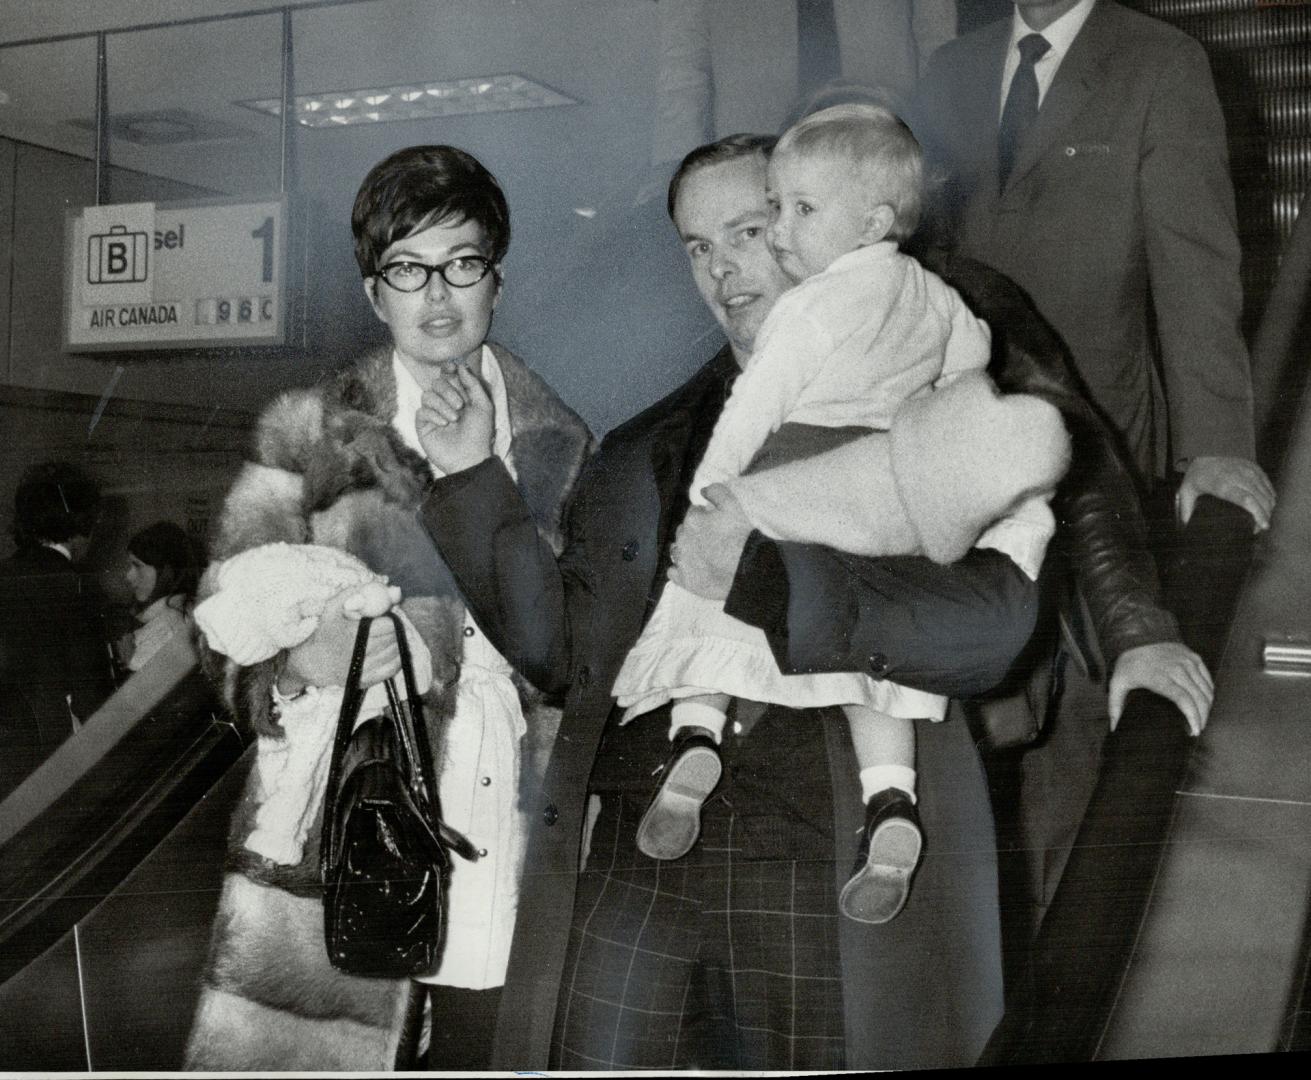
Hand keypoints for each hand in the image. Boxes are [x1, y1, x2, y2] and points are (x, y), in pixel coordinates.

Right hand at [277, 588, 400, 693]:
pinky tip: (386, 651)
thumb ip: (364, 593)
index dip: (389, 617)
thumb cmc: (325, 628)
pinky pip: (392, 668)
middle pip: (393, 638)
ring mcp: (362, 669)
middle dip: (394, 629)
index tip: (383, 615)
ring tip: (384, 638)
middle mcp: (358, 653)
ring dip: (395, 643)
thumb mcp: (336, 605)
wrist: (312, 662)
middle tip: (386, 626)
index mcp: (351, 633)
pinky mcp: (365, 681)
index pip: (388, 625)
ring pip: (395, 652)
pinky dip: (395, 658)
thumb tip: (396, 591)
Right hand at [416, 362, 495, 473]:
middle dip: (449, 391)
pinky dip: (434, 415)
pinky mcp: (423, 424)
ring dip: (442, 404)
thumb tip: (461, 366)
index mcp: (460, 396)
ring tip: (454, 419)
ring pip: (428, 394)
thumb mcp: (483, 406)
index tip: (451, 368)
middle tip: (460, 405)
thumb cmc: (479, 433)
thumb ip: (473, 384)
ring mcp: (433, 413)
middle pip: (437, 382)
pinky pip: (422, 410)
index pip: (448, 375)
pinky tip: (444, 424)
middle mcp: (445, 402)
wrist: (469, 457)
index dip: (448, 369)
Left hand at [668, 483, 753, 600]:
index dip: (704, 516)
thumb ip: (716, 491)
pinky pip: (673, 572)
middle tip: (709, 539)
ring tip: (700, 554)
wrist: (747, 569)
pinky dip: (679, 569)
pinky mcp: (684, 579)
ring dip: (684, 549)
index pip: (693, 512)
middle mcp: (682, 539)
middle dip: (693, 532)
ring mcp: (681, 560)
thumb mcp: (733, 506)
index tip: (714, 523)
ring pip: (676, 550)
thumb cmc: (741, 536)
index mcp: (692, 520)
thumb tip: (702, 491)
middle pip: (683, 531)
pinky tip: (691, 569)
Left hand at [1108, 641, 1213, 736]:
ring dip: (1207, 707)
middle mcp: (1177, 669)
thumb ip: (1115, 707)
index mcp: (1159, 677)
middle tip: (1197, 729)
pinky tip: (1205, 703)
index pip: (1184, 700)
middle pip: (1198, 698)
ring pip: (1206, 690)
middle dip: (1202, 717)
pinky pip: (1208, 679)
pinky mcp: (1194, 657)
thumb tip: (1114, 728)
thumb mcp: (1117, 683)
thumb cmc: (1129, 662)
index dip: (1193, 717)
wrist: (1138, 636)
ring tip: (1201, 719)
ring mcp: (1187, 662)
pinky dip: (1209, 693)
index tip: (1194, 731)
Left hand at [1177, 456, 1274, 531]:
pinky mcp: (1254, 467)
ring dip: (1269, 506)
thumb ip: (1185, 509)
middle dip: (1265, 515)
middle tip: (1262, 527)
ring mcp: (1248, 470)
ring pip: (1266, 491)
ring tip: (1265, 519)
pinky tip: (1269, 505)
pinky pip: (1267, 483)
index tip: (1262, 526)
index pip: (1246, 500)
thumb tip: (1184, 526)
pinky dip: (1270, 495)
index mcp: (1222, 484)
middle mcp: (1238, 477)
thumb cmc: (1197, 474)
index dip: (1257, 514)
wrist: (1205, 449)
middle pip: (1259, 498)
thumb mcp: (1187, 491)